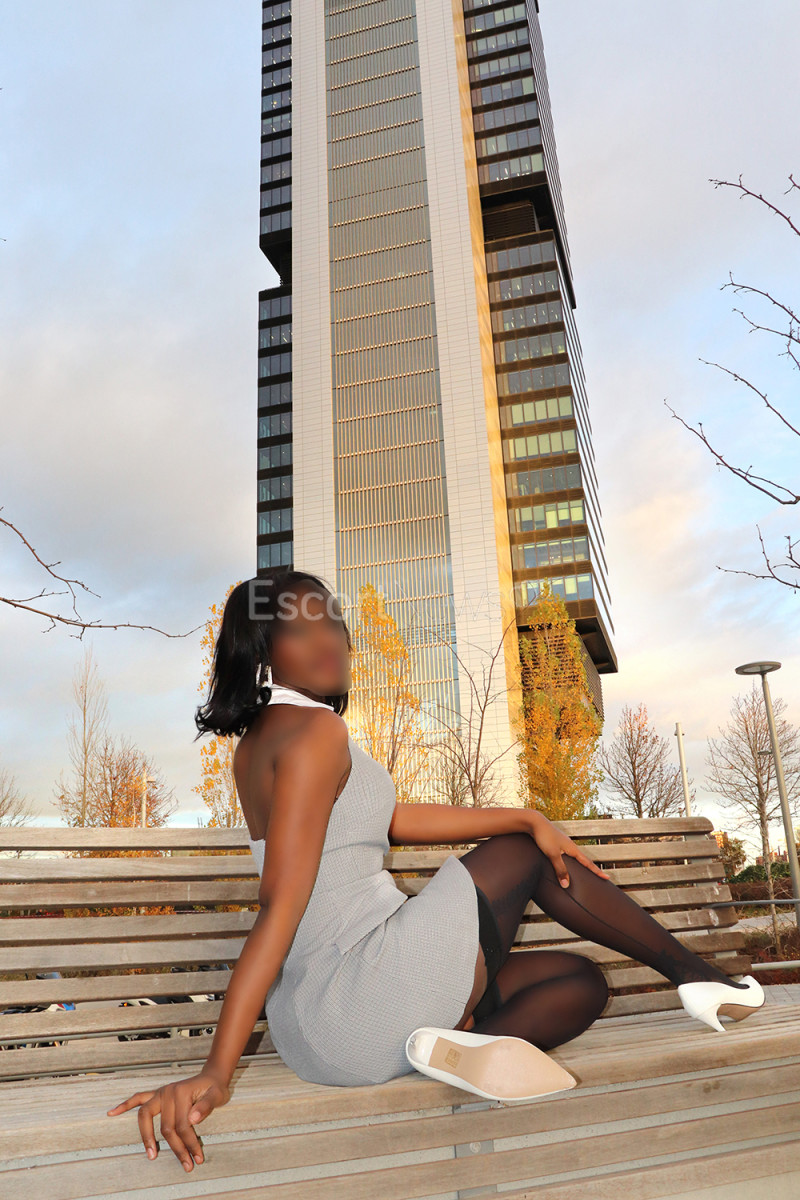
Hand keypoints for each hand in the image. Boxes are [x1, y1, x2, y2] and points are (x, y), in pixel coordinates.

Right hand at [106, 1070, 229, 1170]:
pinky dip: (124, 1105)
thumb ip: (206, 1106)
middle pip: (166, 1126)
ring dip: (147, 1137)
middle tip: (186, 1165)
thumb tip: (193, 1119)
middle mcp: (167, 1092)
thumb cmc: (214, 1088)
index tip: (197, 1158)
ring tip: (152, 1155)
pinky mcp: (157, 1094)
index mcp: (181, 1092)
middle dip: (176, 1148)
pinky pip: (138, 1098)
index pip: (182, 1125)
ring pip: (146, 1117)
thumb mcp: (217, 1095)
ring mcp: (160, 1092)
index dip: (190, 1143)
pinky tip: (112, 1112)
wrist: (212, 1076)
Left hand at [527, 812, 611, 888]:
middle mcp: (570, 846)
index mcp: (572, 849)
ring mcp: (563, 844)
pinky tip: (566, 863)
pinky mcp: (556, 843)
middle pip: (583, 859)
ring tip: (584, 872)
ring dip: (580, 864)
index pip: (588, 863)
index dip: (597, 871)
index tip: (607, 878)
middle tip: (599, 876)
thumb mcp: (553, 855)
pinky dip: (570, 861)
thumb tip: (566, 885)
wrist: (534, 822)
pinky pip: (566, 854)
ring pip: (574, 857)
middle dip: (591, 868)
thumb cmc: (544, 837)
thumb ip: (560, 869)